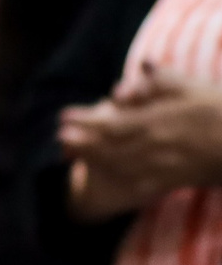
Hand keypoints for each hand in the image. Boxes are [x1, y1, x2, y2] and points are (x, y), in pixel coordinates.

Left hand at [58, 64, 221, 216]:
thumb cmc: (219, 108)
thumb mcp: (190, 86)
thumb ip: (157, 82)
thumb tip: (127, 80)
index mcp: (157, 121)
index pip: (112, 124)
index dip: (84, 122)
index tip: (63, 117)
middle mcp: (156, 146)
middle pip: (110, 148)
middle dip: (82, 143)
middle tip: (59, 137)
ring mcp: (165, 166)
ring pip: (121, 167)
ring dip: (93, 160)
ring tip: (72, 153)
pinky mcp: (175, 180)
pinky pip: (141, 184)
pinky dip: (119, 180)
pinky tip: (105, 176)